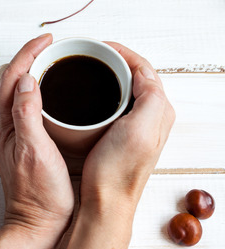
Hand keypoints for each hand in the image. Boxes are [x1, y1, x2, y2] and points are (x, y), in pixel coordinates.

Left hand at [0, 34, 73, 241]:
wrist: (39, 224)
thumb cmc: (38, 194)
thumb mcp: (33, 151)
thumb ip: (27, 114)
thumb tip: (28, 79)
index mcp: (7, 123)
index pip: (13, 76)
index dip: (29, 53)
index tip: (48, 40)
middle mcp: (9, 124)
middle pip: (15, 78)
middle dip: (32, 56)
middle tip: (53, 46)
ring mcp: (19, 130)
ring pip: (24, 90)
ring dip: (38, 70)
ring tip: (57, 60)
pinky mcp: (31, 138)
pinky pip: (34, 103)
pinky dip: (44, 88)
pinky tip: (60, 90)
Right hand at [81, 42, 175, 210]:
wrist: (105, 201)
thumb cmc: (118, 170)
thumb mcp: (141, 128)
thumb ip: (150, 95)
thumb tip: (141, 71)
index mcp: (159, 110)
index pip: (144, 68)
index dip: (122, 53)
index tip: (99, 47)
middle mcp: (152, 115)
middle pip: (137, 75)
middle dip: (116, 60)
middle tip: (93, 54)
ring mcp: (138, 124)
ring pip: (127, 86)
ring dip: (111, 73)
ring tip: (90, 67)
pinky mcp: (123, 132)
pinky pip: (118, 100)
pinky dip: (106, 88)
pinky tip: (91, 91)